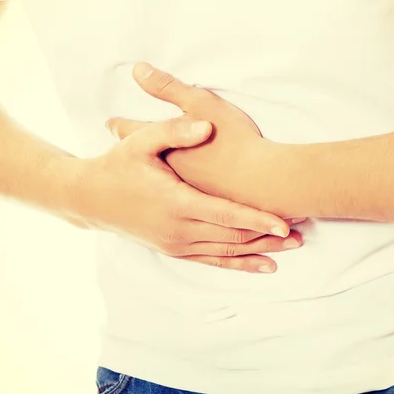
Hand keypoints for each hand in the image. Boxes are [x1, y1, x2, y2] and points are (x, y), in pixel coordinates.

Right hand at [65, 117, 302, 272]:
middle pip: (232, 236)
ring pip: (226, 252)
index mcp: (174, 202)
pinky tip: (263, 266)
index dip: (257, 219)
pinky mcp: (173, 250)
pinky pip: (212, 261)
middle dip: (268, 236)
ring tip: (293, 249)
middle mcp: (178, 229)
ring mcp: (176, 244)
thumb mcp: (140, 142)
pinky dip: (239, 264)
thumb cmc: (117, 166)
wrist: (90, 199)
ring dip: (260, 251)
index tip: (286, 223)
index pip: (225, 214)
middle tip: (302, 234)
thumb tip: (206, 126)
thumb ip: (174, 131)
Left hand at [108, 62, 268, 201]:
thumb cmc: (234, 141)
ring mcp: (181, 194)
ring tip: (141, 172)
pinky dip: (169, 191)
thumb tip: (137, 70)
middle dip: (129, 153)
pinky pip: (176, 198)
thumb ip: (168, 89)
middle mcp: (167, 173)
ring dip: (147, 176)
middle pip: (139, 160)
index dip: (119, 125)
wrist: (263, 183)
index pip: (131, 131)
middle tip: (118, 150)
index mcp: (165, 146)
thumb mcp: (201, 104)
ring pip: (155, 183)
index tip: (109, 123)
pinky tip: (172, 194)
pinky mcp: (199, 207)